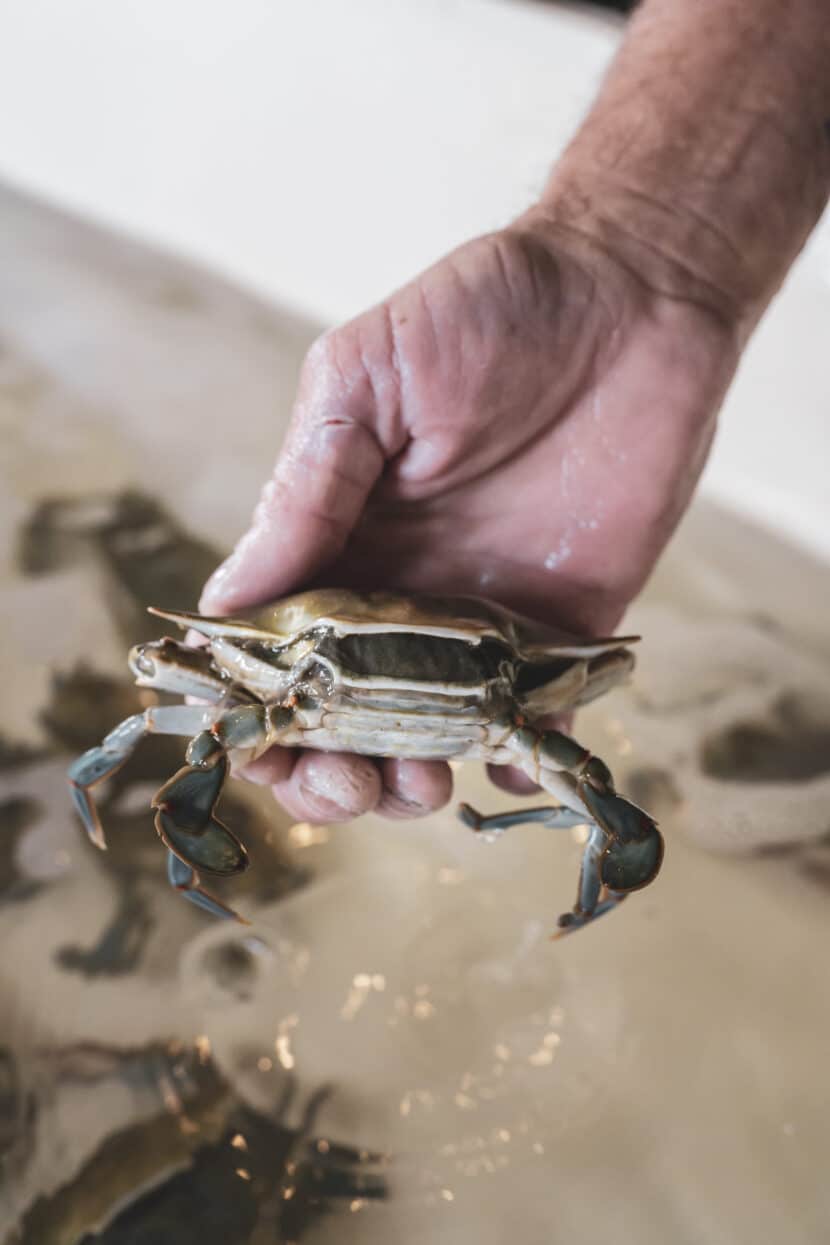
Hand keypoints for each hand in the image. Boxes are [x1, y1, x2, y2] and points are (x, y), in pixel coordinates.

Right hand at [199, 211, 740, 822]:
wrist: (629, 294)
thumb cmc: (483, 312)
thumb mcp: (362, 382)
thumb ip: (304, 493)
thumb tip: (227, 602)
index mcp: (336, 541)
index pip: (275, 650)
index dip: (256, 713)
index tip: (261, 746)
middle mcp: (401, 594)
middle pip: (345, 715)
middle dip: (330, 768)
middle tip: (347, 781)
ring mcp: (483, 620)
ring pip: (430, 734)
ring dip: (413, 780)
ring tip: (423, 784)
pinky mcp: (566, 626)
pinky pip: (536, 716)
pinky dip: (523, 757)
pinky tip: (512, 764)